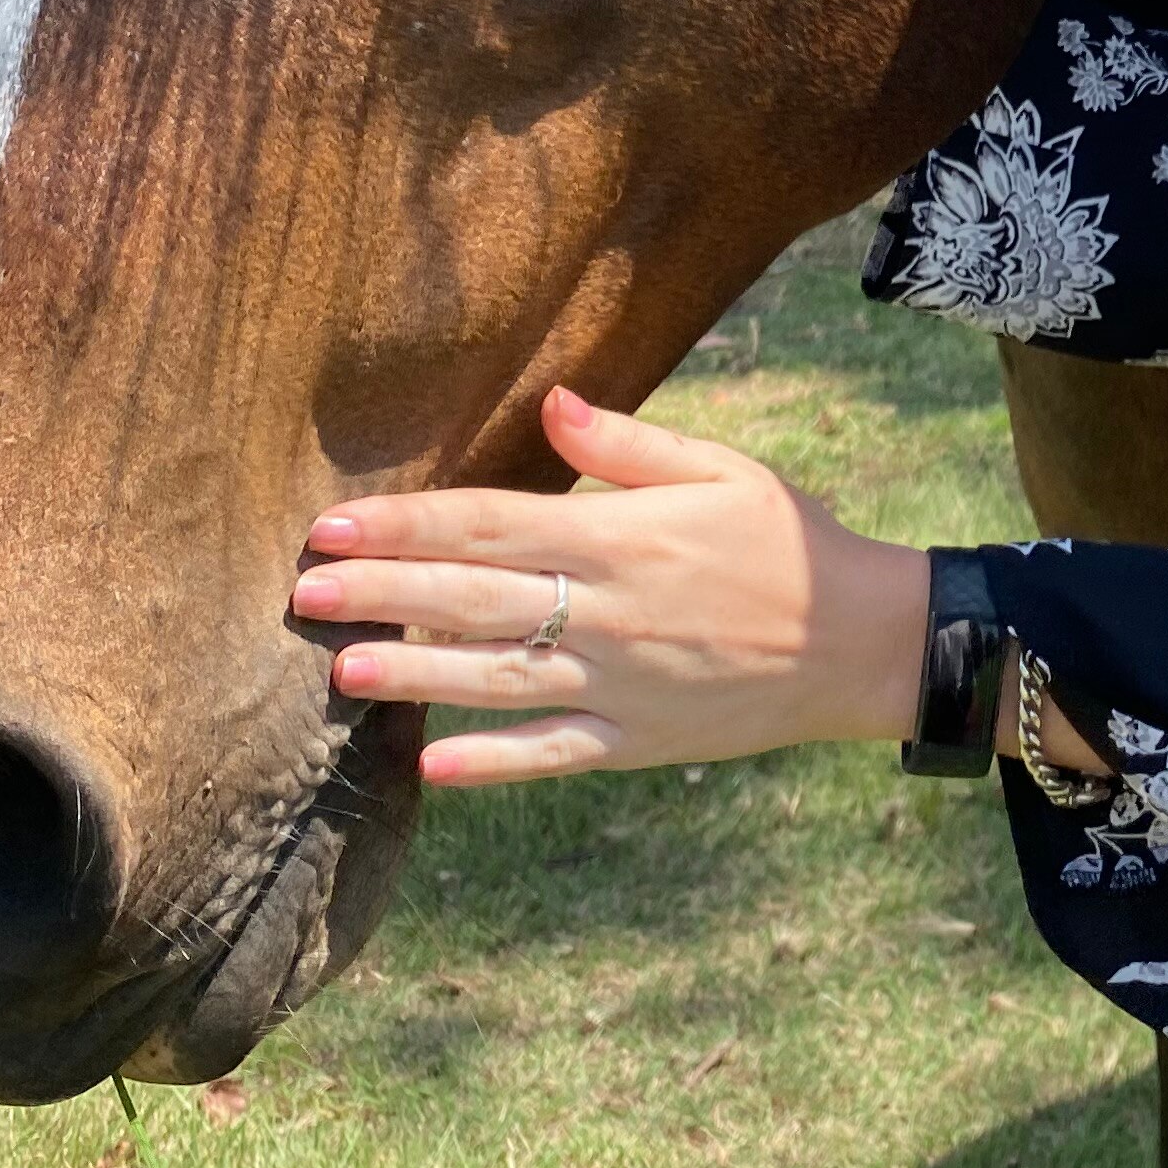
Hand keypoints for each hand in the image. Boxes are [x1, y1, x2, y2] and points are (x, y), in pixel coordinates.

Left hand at [293, 387, 930, 786]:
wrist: (863, 639)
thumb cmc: (788, 542)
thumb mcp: (722, 470)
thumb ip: (629, 445)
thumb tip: (552, 404)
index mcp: (622, 537)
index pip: (489, 525)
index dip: (406, 524)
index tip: (335, 525)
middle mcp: (609, 611)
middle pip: (475, 599)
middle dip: (384, 594)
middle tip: (303, 592)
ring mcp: (621, 681)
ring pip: (497, 681)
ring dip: (416, 675)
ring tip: (340, 671)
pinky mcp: (639, 739)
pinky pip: (555, 752)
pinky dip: (493, 763)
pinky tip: (429, 764)